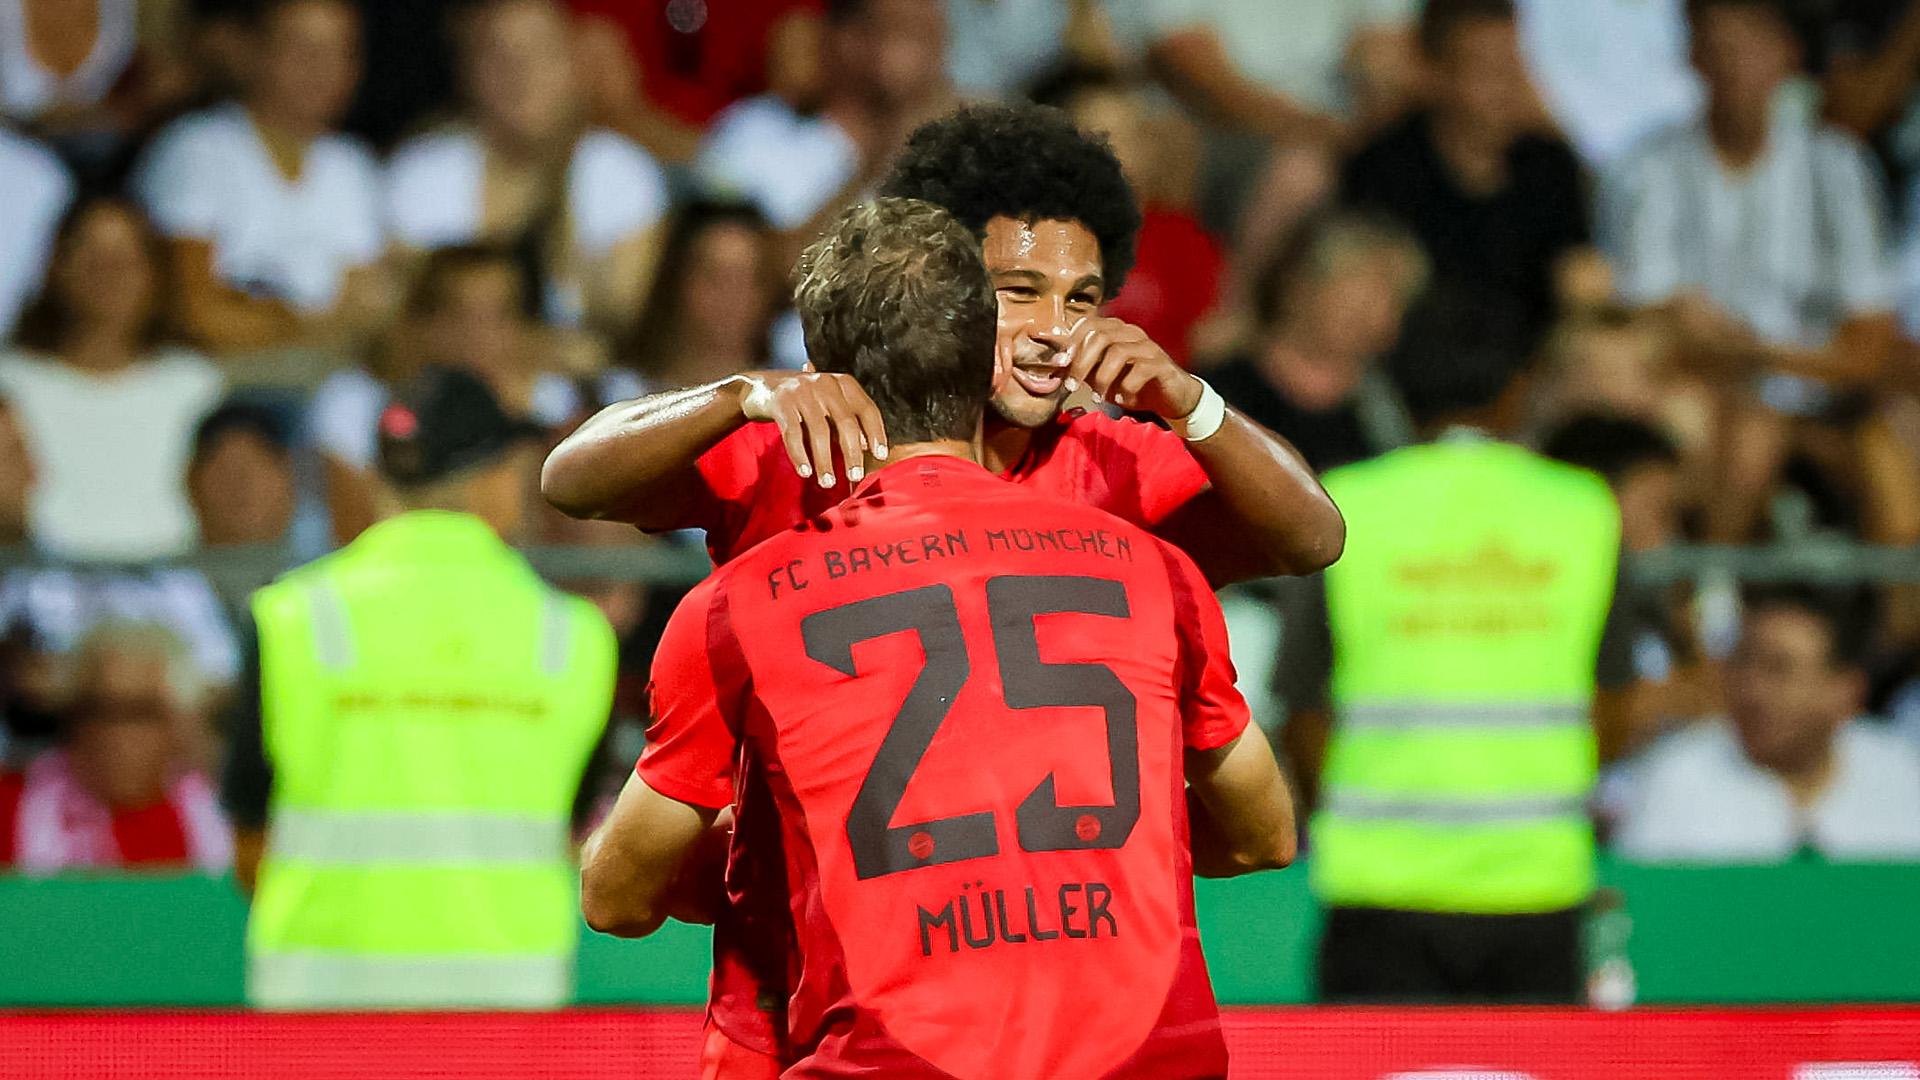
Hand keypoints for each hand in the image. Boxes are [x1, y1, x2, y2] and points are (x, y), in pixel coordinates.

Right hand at [732, 370, 888, 487]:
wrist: (761, 386)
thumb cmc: (806, 402)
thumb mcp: (830, 406)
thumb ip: (847, 422)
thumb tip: (866, 447)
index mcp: (843, 383)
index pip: (867, 409)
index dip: (876, 433)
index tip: (881, 456)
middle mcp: (826, 383)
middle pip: (845, 422)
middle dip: (852, 453)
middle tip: (855, 477)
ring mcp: (802, 391)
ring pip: (819, 432)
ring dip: (825, 461)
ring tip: (828, 483)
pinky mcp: (781, 402)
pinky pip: (793, 434)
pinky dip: (800, 456)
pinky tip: (805, 473)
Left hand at [1061, 318, 1202, 419]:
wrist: (1170, 398)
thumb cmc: (1132, 385)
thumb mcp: (1100, 377)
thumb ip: (1081, 367)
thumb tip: (1055, 363)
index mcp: (1115, 330)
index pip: (1087, 324)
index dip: (1070, 342)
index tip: (1059, 365)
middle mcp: (1131, 333)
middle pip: (1100, 336)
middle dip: (1081, 363)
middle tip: (1072, 385)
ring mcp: (1148, 347)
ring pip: (1118, 352)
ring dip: (1102, 378)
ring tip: (1097, 397)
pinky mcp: (1161, 364)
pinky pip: (1140, 369)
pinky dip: (1126, 386)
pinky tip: (1121, 398)